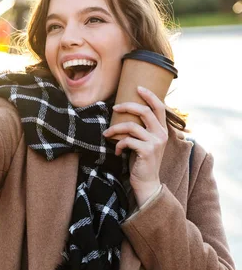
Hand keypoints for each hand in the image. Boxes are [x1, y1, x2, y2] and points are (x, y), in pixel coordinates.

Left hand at [103, 86, 167, 206]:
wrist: (147, 183)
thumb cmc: (142, 161)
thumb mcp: (145, 142)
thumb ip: (141, 129)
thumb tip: (125, 114)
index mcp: (162, 130)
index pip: (159, 107)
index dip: (149, 95)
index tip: (138, 87)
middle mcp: (161, 134)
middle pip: (144, 111)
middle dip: (127, 106)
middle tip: (114, 107)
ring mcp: (155, 143)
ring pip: (131, 126)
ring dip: (115, 129)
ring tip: (107, 134)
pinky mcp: (147, 151)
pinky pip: (128, 141)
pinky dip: (119, 145)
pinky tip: (117, 151)